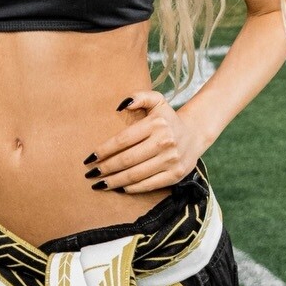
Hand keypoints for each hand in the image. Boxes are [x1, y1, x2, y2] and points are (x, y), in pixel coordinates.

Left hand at [84, 92, 205, 194]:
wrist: (195, 134)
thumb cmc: (167, 119)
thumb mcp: (157, 101)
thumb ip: (140, 97)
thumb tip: (121, 104)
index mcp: (156, 124)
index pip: (123, 140)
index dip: (104, 150)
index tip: (90, 158)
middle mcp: (165, 142)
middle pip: (127, 159)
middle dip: (106, 168)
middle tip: (91, 174)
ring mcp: (171, 160)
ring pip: (136, 174)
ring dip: (115, 181)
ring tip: (100, 184)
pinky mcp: (176, 175)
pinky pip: (149, 184)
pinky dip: (132, 188)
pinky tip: (120, 188)